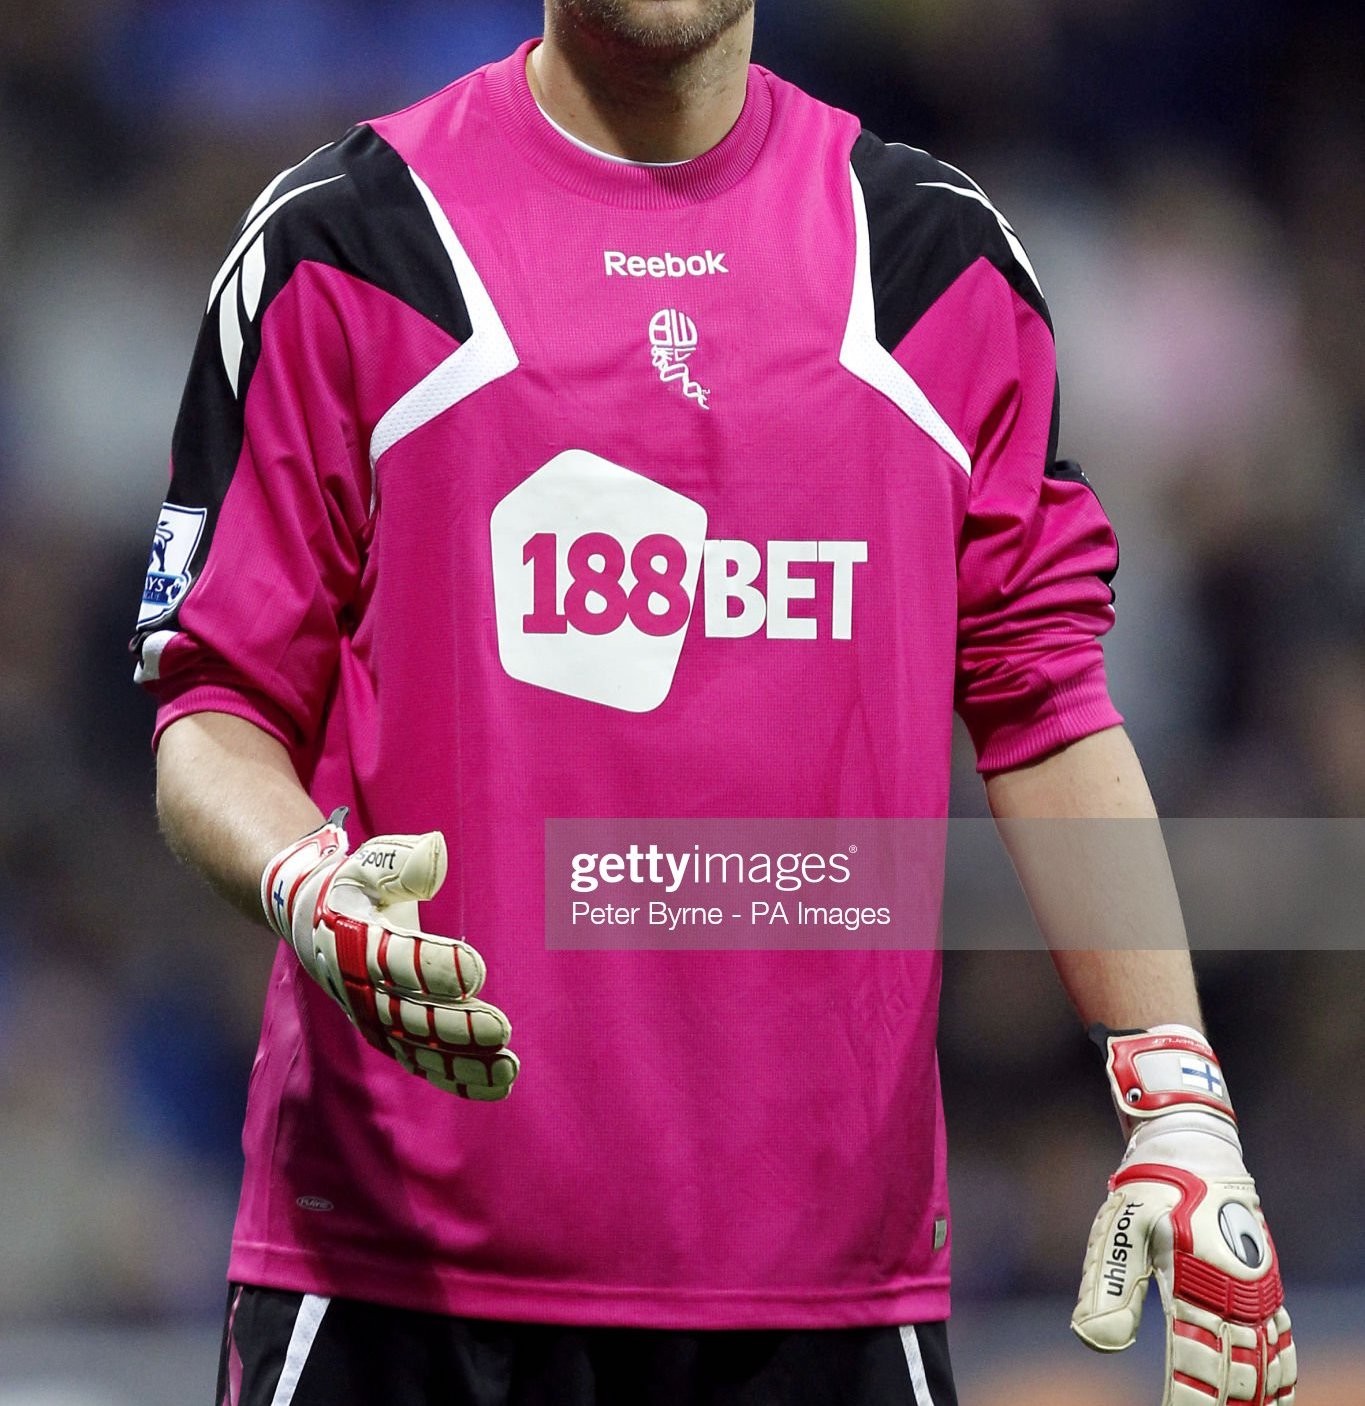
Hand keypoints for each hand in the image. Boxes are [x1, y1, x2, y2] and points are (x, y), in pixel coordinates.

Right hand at [262, 810, 517, 1099]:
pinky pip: (422, 1061)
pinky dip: (458, 1076)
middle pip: (409, 1014)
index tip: (476, 968)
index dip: (433, 966)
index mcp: (353, 939)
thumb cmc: (356, 884)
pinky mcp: (388, 1034)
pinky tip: (498, 1082)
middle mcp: (359, 986)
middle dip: (455, 1026)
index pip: (394, 959)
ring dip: (463, 1062)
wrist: (314, 917)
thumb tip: (434, 852)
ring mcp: (373, 1016)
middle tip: (500, 1028)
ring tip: (508, 1066)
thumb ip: (401, 861)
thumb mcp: (369, 862)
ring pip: (419, 1048)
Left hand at [1072, 1027, 1294, 1404]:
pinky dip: (1279, 1374)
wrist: (1191, 1146)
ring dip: (1256, 1395)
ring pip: (1268, 1362)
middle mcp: (1238, 1292)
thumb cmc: (1151, 1188)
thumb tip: (1094, 1344)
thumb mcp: (1121, 1227)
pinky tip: (1272, 1395)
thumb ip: (1111, 1286)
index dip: (1189, 1398)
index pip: (1197, 1360)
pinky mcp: (1265, 1285)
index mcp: (1200, 1282)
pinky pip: (1281, 1340)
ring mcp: (1257, 1291)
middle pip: (1239, 1371)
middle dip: (1223, 1402)